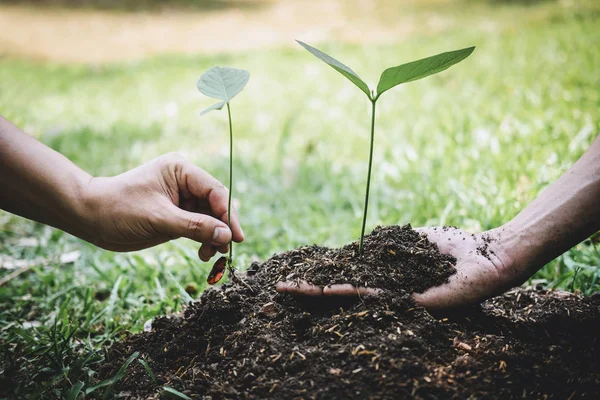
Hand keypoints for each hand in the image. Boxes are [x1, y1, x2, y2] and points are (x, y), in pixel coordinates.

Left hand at [80, 153, 243, 259]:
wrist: (90, 217)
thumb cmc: (119, 209)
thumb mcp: (159, 218)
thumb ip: (194, 226)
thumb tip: (226, 236)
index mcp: (181, 170)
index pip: (214, 191)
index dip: (228, 214)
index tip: (236, 237)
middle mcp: (184, 182)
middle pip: (215, 205)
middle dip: (221, 227)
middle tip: (226, 250)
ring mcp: (181, 199)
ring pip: (209, 218)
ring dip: (213, 237)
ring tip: (211, 255)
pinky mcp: (176, 215)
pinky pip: (198, 227)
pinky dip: (203, 240)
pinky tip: (203, 254)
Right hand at [276, 227, 515, 309]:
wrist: (491, 255)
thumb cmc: (456, 246)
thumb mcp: (412, 240)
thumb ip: (387, 245)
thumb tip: (360, 247)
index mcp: (388, 278)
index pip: (347, 276)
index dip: (321, 274)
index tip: (296, 272)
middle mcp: (388, 291)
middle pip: (342, 290)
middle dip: (310, 289)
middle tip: (279, 288)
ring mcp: (398, 298)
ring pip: (352, 297)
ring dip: (320, 293)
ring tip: (291, 290)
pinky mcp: (413, 302)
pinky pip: (377, 297)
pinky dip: (350, 292)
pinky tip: (327, 288)